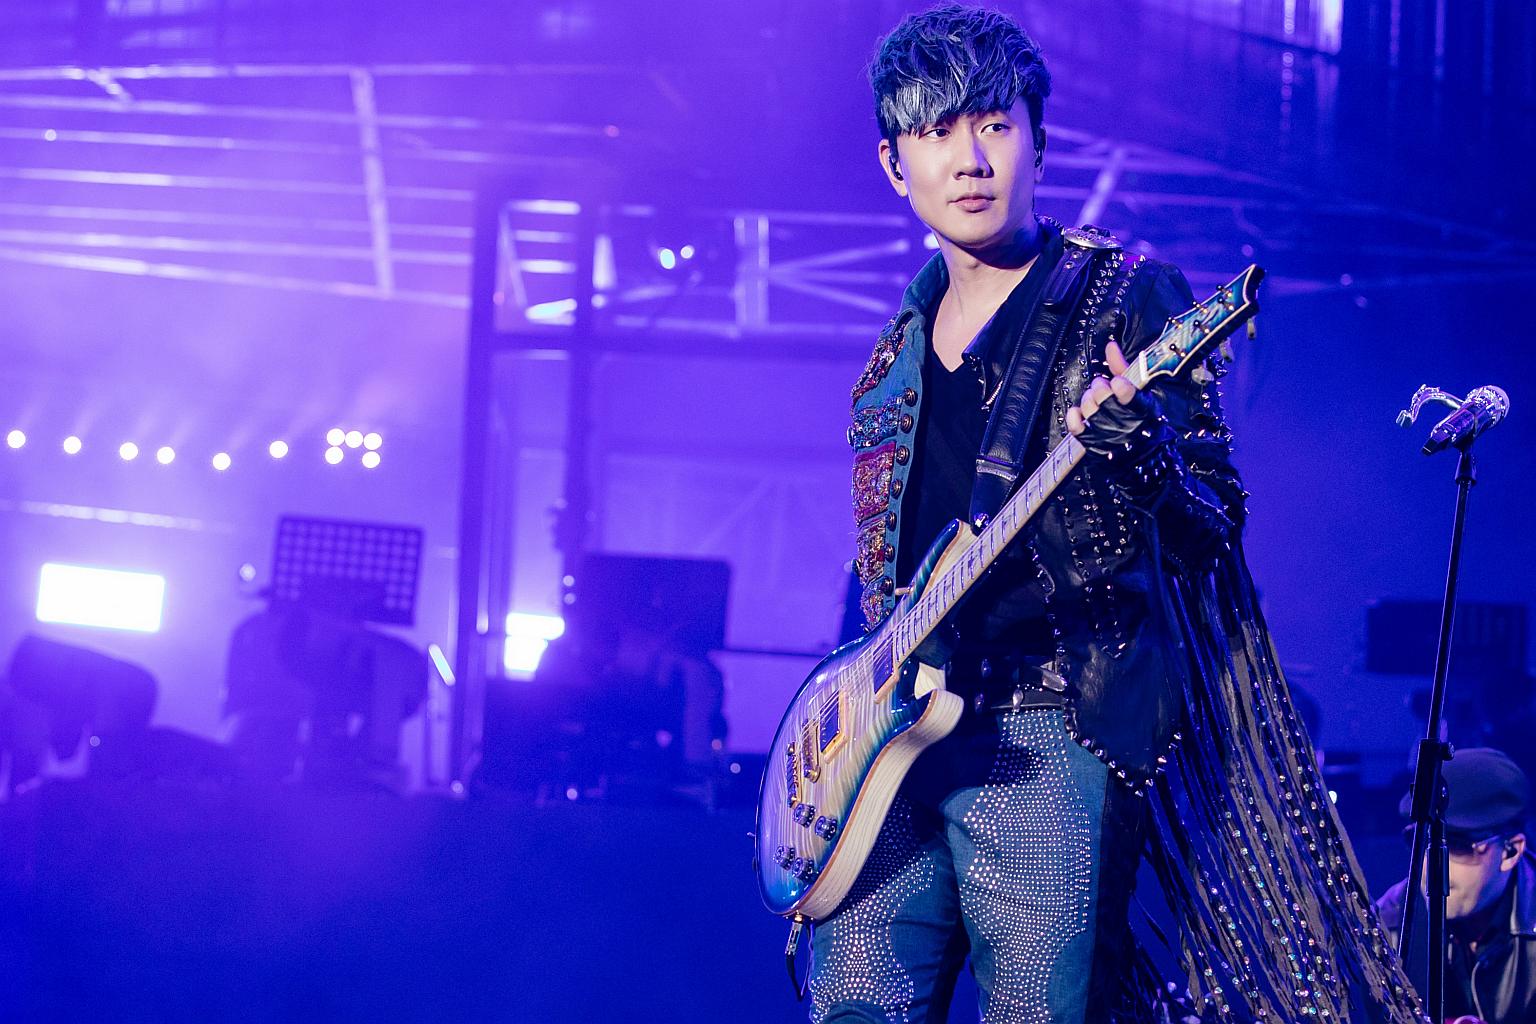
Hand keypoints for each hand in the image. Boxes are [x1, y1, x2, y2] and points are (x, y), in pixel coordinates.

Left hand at [1066, 340, 1177, 498]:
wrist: (1144, 462)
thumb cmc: (1143, 423)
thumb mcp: (1142, 394)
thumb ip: (1124, 369)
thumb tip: (1110, 345)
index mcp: (1143, 410)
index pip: (1131, 398)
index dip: (1121, 388)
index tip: (1117, 382)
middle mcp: (1126, 424)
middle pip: (1104, 397)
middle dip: (1101, 387)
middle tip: (1104, 389)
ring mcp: (1108, 435)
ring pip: (1090, 408)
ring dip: (1089, 399)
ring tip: (1095, 401)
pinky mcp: (1093, 445)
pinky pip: (1076, 427)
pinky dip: (1074, 416)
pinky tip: (1077, 412)